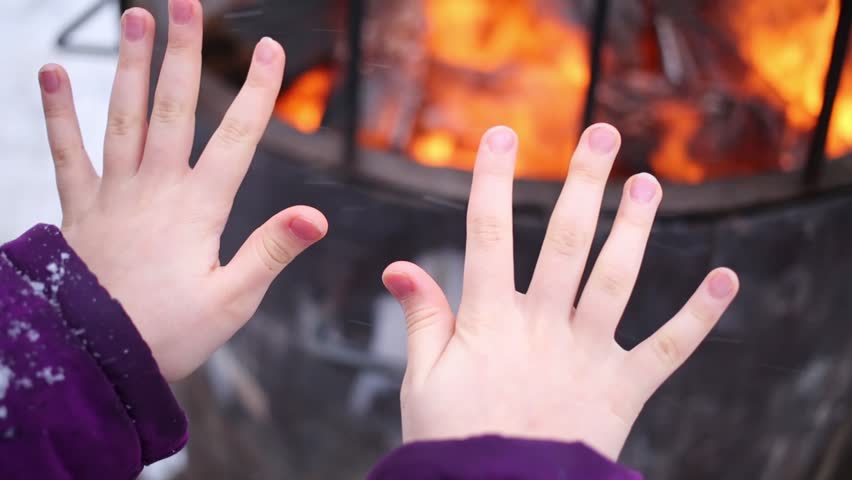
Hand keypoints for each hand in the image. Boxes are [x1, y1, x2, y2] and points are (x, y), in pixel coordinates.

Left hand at [38, 0, 326, 380]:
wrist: (94, 359)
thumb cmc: (169, 333)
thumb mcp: (233, 301)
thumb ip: (271, 251)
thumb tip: (315, 216)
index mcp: (199, 209)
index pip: (237, 138)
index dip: (256, 91)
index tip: (270, 49)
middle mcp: (156, 189)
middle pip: (174, 108)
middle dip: (183, 53)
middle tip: (186, 3)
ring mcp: (114, 194)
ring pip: (124, 116)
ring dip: (131, 65)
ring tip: (135, 16)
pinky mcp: (81, 208)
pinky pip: (68, 153)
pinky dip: (58, 112)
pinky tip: (52, 73)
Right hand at [382, 125, 738, 458]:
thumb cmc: (454, 440)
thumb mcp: (423, 380)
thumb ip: (422, 318)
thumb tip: (399, 268)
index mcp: (490, 321)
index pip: (489, 235)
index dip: (492, 182)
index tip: (501, 136)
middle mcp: (544, 327)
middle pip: (567, 241)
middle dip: (584, 183)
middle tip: (602, 132)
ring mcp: (588, 355)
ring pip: (617, 279)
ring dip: (635, 228)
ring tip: (649, 183)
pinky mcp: (624, 389)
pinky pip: (669, 348)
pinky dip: (700, 315)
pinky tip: (726, 279)